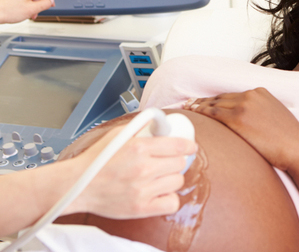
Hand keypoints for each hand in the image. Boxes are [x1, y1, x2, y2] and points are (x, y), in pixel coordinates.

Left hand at [0, 0, 54, 22]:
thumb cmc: (7, 10)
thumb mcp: (32, 9)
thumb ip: (45, 4)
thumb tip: (50, 1)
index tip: (50, 4)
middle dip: (36, 3)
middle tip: (35, 12)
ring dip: (29, 3)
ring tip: (26, 12)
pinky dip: (20, 1)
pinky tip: (18, 9)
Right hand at [67, 125, 197, 218]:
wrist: (76, 186)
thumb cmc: (95, 161)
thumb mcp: (117, 135)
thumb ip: (140, 128)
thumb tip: (159, 121)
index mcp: (139, 148)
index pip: (178, 146)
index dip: (189, 146)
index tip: (190, 147)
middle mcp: (143, 169)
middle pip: (180, 164)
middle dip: (176, 161)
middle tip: (168, 162)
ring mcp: (143, 190)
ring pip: (177, 182)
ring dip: (171, 179)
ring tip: (159, 177)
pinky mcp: (141, 208)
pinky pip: (171, 203)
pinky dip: (169, 198)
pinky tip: (160, 193)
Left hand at [185, 89, 298, 170]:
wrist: (297, 148)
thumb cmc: (289, 139)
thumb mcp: (276, 117)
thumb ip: (261, 113)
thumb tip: (251, 122)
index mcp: (261, 93)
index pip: (232, 95)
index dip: (217, 99)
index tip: (206, 101)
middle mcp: (251, 95)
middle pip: (221, 97)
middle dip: (205, 101)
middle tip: (190, 104)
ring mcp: (244, 106)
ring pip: (214, 104)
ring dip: (199, 106)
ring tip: (188, 108)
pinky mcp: (238, 119)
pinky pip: (213, 113)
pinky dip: (201, 113)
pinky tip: (193, 114)